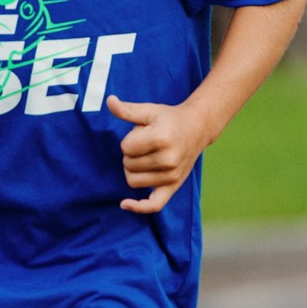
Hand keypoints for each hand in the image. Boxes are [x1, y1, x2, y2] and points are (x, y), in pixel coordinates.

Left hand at [107, 96, 216, 214]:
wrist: (197, 128)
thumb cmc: (169, 118)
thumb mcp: (148, 111)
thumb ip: (127, 110)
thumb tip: (109, 101)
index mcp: (161, 138)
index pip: (125, 148)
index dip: (129, 139)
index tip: (142, 133)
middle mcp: (168, 159)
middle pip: (127, 165)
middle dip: (131, 154)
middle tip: (147, 144)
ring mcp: (172, 175)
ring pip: (133, 182)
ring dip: (133, 170)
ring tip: (147, 157)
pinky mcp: (173, 186)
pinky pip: (154, 205)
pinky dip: (139, 207)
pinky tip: (124, 204)